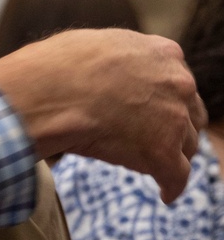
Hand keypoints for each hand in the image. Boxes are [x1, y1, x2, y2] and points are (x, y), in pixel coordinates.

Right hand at [0, 29, 205, 202]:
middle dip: (176, 128)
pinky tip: (165, 194)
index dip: (167, 101)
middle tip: (158, 140)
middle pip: (190, 114)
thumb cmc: (56, 68)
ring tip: (158, 169)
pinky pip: (177, 176)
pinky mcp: (163, 152)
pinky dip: (172, 186)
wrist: (50, 92)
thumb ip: (117, 61)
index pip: (178, 83)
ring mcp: (174, 119)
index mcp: (163, 54)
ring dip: (174, 157)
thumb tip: (104, 76)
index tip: (155, 112)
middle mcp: (178, 83)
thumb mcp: (97, 46)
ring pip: (187, 146)